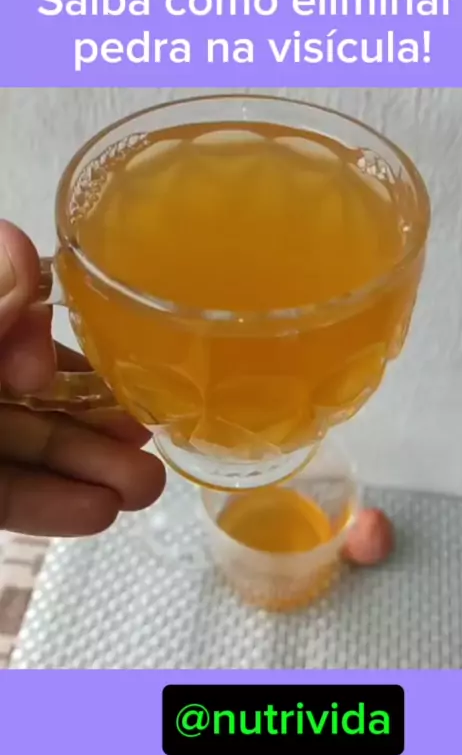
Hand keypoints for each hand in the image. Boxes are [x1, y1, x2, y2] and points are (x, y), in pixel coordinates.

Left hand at [0, 220, 164, 536]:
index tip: (48, 363)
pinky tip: (98, 513)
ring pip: (28, 443)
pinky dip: (48, 507)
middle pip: (30, 384)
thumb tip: (18, 241)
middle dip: (92, 411)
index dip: (42, 329)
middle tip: (152, 428)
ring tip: (147, 486)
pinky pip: (5, 494)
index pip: (12, 307)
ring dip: (87, 466)